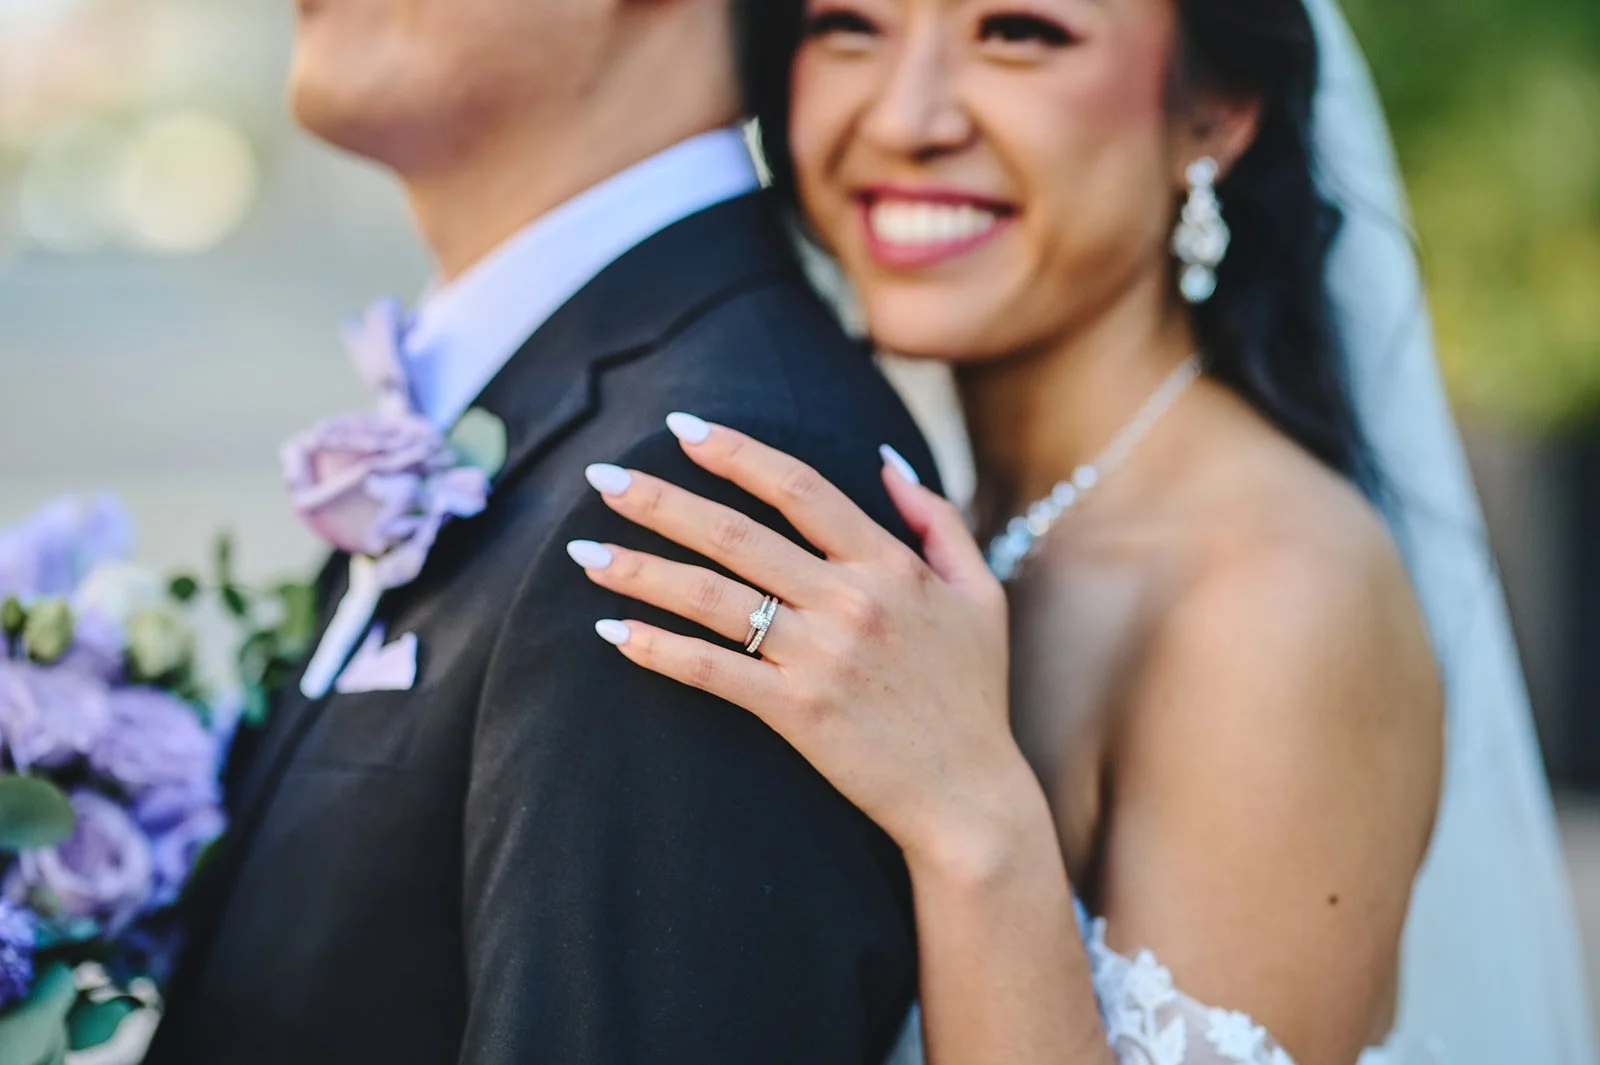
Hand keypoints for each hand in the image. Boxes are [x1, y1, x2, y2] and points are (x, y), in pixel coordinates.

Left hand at [571, 414, 1036, 872]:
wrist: (971, 798)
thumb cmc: (973, 696)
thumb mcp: (980, 595)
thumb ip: (939, 521)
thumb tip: (886, 462)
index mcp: (891, 565)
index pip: (799, 488)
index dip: (736, 452)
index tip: (681, 428)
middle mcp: (851, 600)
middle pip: (736, 533)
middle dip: (660, 500)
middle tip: (600, 478)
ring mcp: (822, 656)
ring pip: (712, 597)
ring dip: (641, 571)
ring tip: (583, 554)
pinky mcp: (798, 712)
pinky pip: (712, 671)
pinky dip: (659, 649)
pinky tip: (613, 632)